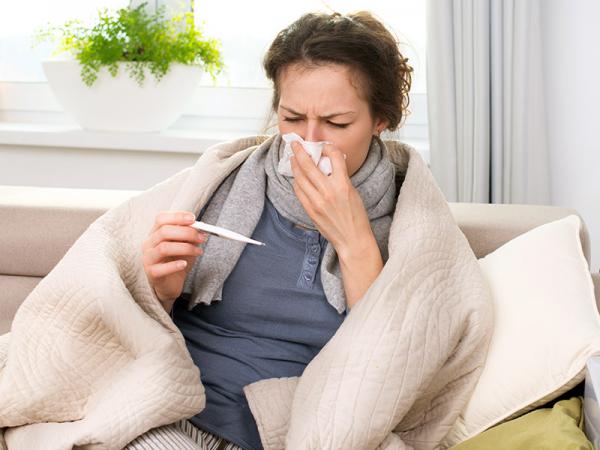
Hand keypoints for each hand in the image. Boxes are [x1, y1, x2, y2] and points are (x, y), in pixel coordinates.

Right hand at [141, 211, 207, 310]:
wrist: (171, 284)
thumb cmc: (177, 261)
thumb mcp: (185, 245)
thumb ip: (190, 236)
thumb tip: (201, 228)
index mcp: (155, 233)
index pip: (161, 218)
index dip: (177, 216)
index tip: (193, 219)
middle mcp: (148, 244)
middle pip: (164, 231)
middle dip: (186, 232)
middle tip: (201, 237)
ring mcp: (148, 259)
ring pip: (164, 248)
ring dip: (185, 248)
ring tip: (198, 252)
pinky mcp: (151, 273)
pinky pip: (162, 268)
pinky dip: (175, 265)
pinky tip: (184, 264)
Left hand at [289, 141, 372, 256]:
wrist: (352, 239)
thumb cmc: (356, 217)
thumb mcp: (353, 192)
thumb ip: (340, 178)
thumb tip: (327, 165)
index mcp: (343, 185)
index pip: (334, 157)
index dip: (327, 148)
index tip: (323, 146)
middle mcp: (329, 192)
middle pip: (309, 165)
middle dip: (300, 152)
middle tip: (295, 144)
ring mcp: (317, 202)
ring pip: (300, 177)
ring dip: (295, 166)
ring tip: (293, 159)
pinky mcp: (310, 210)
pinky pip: (299, 191)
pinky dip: (297, 182)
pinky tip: (297, 178)